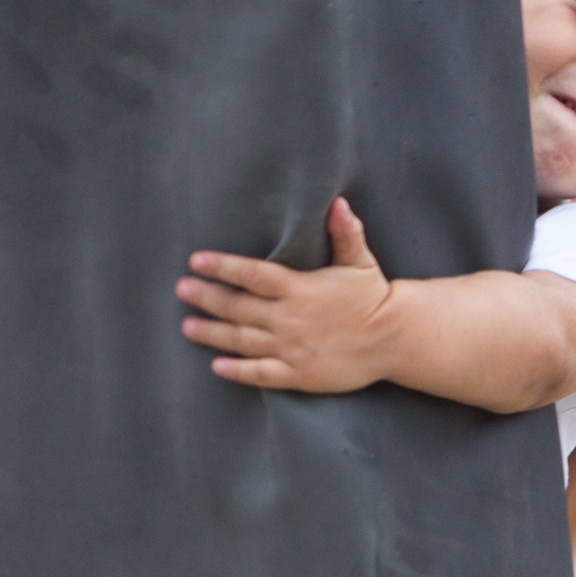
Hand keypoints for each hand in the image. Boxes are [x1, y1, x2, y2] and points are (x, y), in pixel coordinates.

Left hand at [177, 197, 395, 391]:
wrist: (394, 340)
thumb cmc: (374, 296)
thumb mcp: (359, 261)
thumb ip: (345, 232)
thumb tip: (336, 202)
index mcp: (301, 289)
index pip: (253, 275)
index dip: (223, 267)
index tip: (196, 261)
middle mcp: (290, 319)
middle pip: (239, 307)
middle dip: (207, 297)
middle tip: (181, 289)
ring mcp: (292, 348)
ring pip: (243, 340)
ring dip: (212, 333)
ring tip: (186, 326)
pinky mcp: (299, 374)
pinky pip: (262, 374)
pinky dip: (238, 371)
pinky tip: (216, 366)